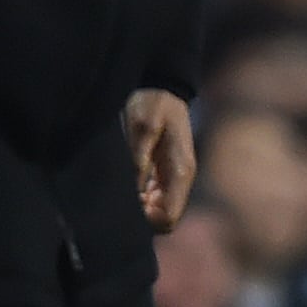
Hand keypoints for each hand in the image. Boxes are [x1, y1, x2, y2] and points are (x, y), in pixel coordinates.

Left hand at [127, 88, 195, 231]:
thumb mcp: (143, 126)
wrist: (163, 87)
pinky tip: (131, 183)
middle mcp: (182, 178)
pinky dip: (144, 198)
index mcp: (180, 171)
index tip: (130, 205)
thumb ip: (140, 158)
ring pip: (163, 210)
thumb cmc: (153, 104)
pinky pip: (158, 198)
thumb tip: (135, 190)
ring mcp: (176, 176)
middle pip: (167, 218)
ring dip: (144, 207)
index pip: (170, 216)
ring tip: (126, 189)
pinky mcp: (168, 172)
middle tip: (125, 197)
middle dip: (145, 215)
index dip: (149, 219)